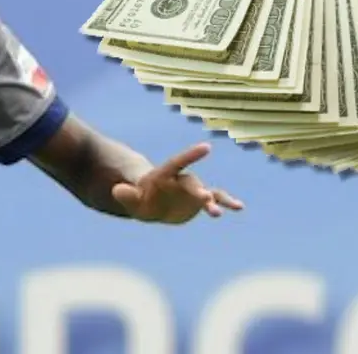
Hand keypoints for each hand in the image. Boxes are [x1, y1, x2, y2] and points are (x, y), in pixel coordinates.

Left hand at [112, 143, 242, 223]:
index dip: (191, 155)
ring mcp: (192, 191)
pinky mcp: (199, 202)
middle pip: (192, 183)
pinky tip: (240, 207)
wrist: (150, 205)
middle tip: (206, 197)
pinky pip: (216, 200)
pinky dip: (227, 203)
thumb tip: (117, 191)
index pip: (177, 163)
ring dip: (215, 201)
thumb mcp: (129, 198)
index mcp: (164, 175)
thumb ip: (125, 193)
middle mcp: (181, 180)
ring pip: (207, 192)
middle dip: (199, 190)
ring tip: (227, 209)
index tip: (207, 147)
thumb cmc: (138, 198)